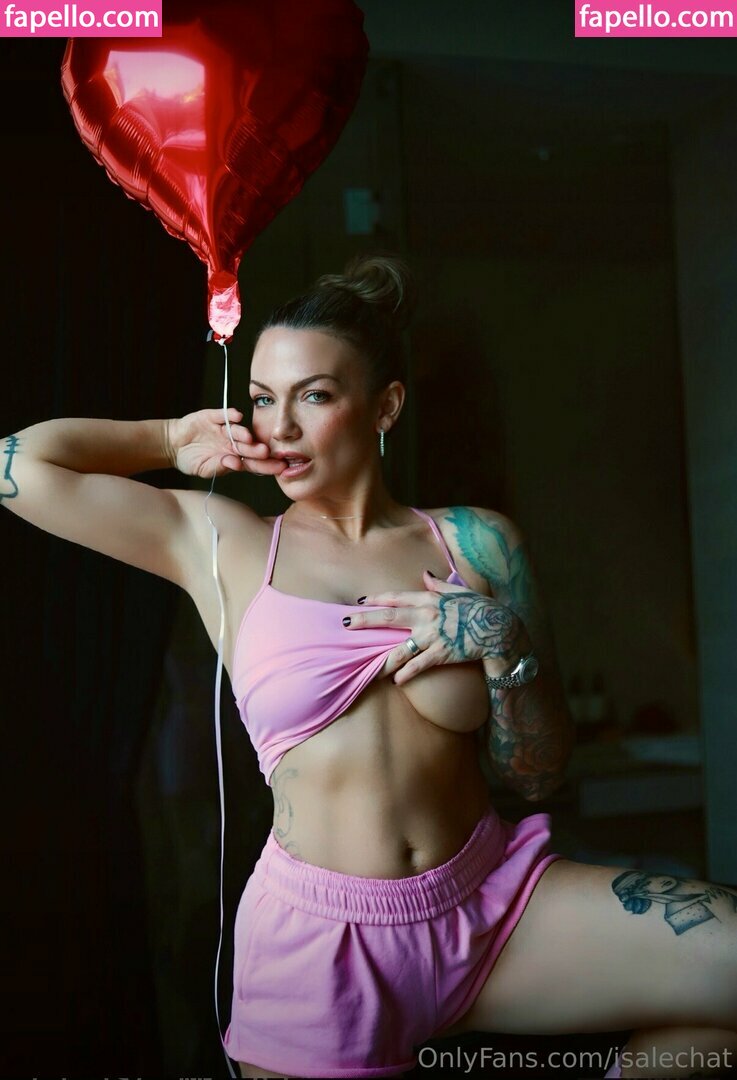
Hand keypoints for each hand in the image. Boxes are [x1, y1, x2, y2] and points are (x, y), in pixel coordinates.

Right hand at [167, 408, 285, 478]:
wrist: (173, 444)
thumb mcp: (204, 468)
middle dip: (257, 450)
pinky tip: (237, 416)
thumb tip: (235, 464)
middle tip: (266, 452)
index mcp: (234, 458)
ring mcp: (224, 430)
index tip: (280, 467)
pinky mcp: (213, 417)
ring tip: (248, 438)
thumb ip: (219, 467)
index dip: (266, 465)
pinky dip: (230, 415)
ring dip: (243, 433)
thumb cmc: (191, 459)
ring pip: (237, 430)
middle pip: (248, 446)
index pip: (254, 463)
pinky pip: (223, 415)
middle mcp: (232, 443)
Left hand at [345, 571, 531, 684]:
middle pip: (390, 618)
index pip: (397, 598)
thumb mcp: (459, 592)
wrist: (498, 628)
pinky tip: (396, 680)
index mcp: (430, 599)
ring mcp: (434, 635)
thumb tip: (425, 575)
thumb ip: (439, 585)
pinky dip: (407, 673)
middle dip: (366, 620)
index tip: (361, 602)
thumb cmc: (479, 608)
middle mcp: (428, 615)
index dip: (378, 599)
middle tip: (347, 624)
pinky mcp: (442, 653)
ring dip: (383, 658)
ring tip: (369, 667)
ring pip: (402, 648)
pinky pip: (420, 664)